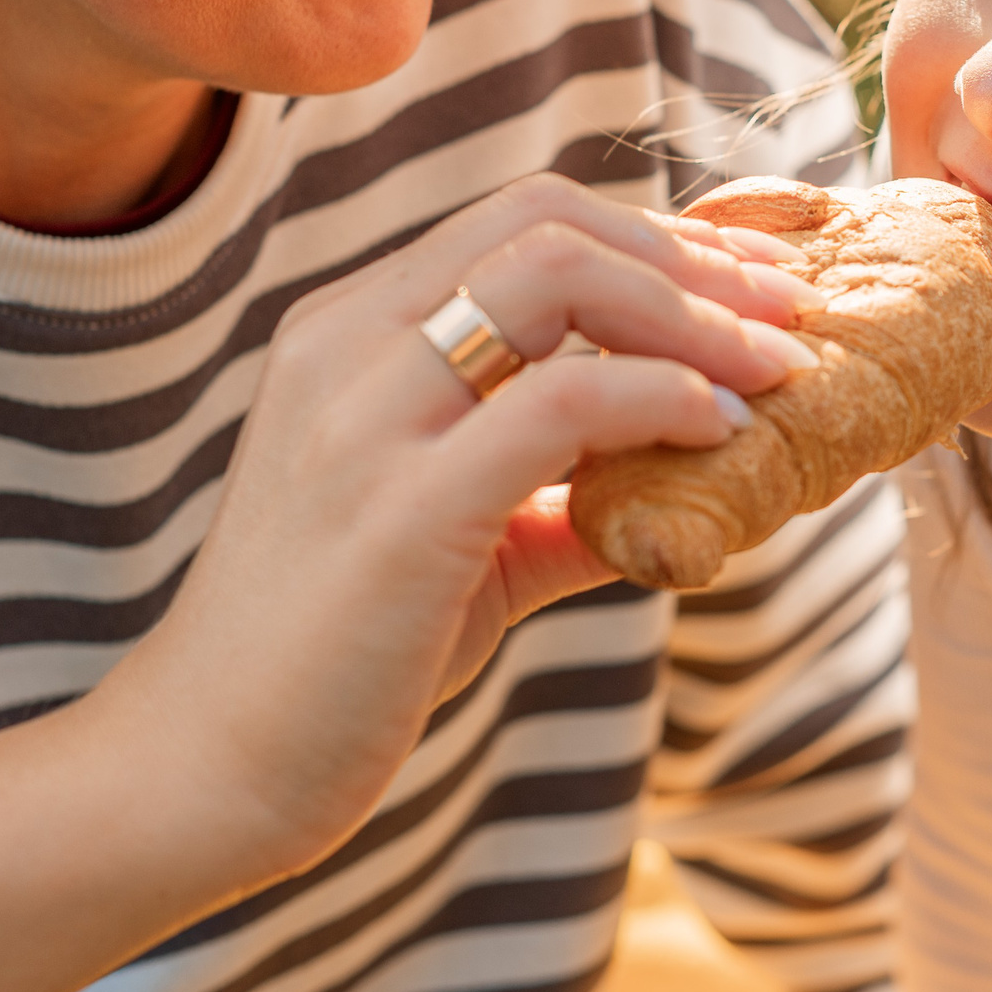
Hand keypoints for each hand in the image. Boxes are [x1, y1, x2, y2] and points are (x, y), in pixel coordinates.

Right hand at [0, 172, 821, 991]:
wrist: (201, 771)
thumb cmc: (333, 659)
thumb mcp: (460, 544)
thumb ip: (561, 494)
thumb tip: (688, 481)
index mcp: (350, 332)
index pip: (521, 221)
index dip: (654, 238)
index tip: (749, 284)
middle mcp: (345, 343)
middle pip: (545, 220)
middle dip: (690, 255)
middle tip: (790, 308)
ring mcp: (362, 415)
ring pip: (553, 276)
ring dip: (692, 310)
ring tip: (776, 365)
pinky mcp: (397, 505)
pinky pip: (558, 402)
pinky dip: (661, 397)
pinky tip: (718, 432)